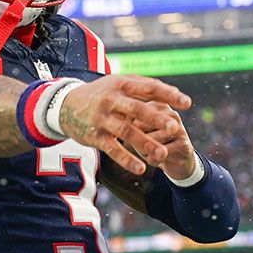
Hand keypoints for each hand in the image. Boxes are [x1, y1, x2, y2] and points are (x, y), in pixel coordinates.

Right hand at [57, 75, 190, 174]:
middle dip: (156, 118)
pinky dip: (126, 159)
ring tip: (162, 155)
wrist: (65, 105)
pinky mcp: (95, 136)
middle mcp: (111, 100)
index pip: (149, 88)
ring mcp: (102, 119)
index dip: (168, 95)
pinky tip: (141, 169)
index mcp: (121, 85)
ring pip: (126, 132)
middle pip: (137, 109)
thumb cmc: (100, 94)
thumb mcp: (118, 83)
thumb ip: (144, 86)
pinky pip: (113, 149)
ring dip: (145, 143)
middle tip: (174, 127)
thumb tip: (176, 93)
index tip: (187, 103)